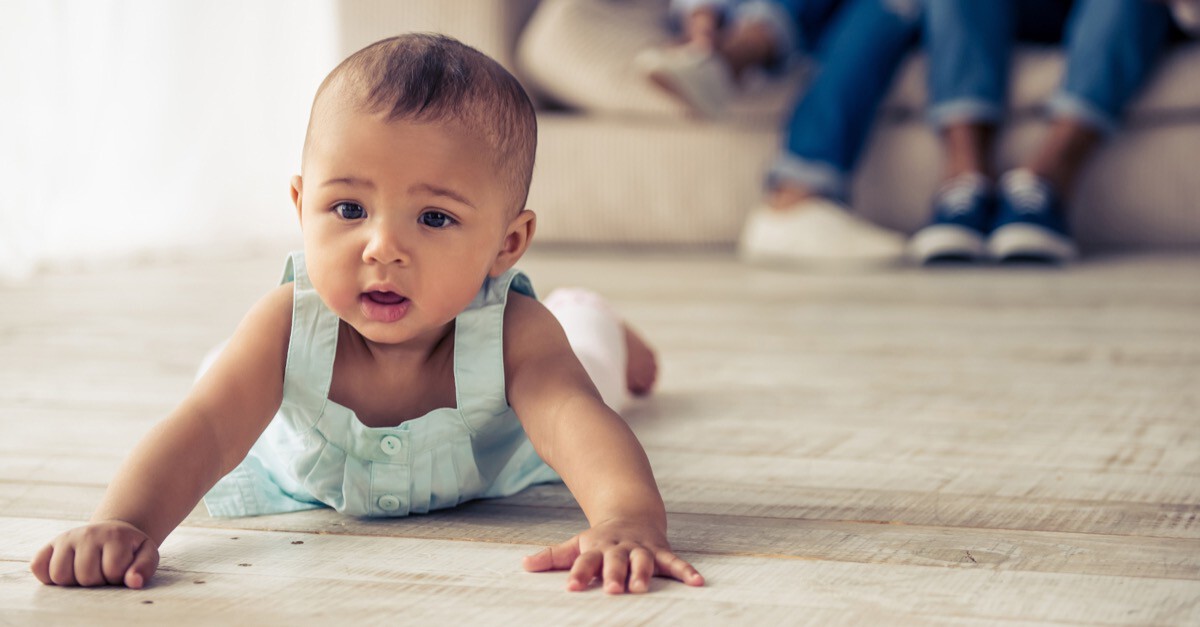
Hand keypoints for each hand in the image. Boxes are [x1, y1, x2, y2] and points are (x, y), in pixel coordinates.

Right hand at [30, 520, 159, 587]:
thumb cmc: (130, 549)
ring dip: (74, 582)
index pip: (113, 571)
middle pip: (85, 576)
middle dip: (97, 581)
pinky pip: (38, 566)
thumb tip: (133, 582)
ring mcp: (66, 538)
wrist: (113, 532)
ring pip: (59, 575)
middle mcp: (88, 533)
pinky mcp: (50, 545)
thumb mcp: (146, 554)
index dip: (118, 577)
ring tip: (87, 572)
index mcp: (115, 535)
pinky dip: (48, 576)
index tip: (120, 569)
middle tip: (103, 571)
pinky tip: (67, 571)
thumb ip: (144, 568)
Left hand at [523, 519, 703, 593]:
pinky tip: (698, 583)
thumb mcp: (577, 544)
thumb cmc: (601, 538)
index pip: (585, 561)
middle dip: (613, 574)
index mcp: (598, 547)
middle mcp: (620, 547)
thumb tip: (524, 565)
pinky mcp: (661, 552)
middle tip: (611, 590)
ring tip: (642, 588)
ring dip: (642, 573)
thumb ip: (553, 557)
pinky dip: (687, 571)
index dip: (578, 572)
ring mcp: (642, 549)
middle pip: (615, 561)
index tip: (571, 587)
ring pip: (643, 561)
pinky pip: (675, 562)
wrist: (632, 513)